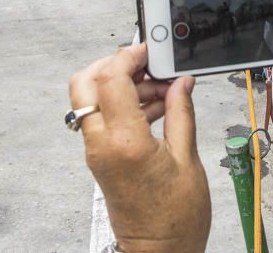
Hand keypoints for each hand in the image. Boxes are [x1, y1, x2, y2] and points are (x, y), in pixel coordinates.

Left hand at [69, 45, 210, 252]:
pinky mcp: (100, 158)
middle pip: (85, 82)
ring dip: (121, 85)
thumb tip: (181, 84)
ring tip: (162, 91)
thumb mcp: (187, 159)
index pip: (110, 78)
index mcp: (125, 142)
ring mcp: (97, 151)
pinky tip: (156, 108)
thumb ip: (182, 113)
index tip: (150, 51)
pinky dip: (123, 104)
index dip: (129, 56)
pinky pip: (102, 118)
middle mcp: (103, 144)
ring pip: (91, 98)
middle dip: (112, 64)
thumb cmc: (175, 220)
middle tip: (145, 64)